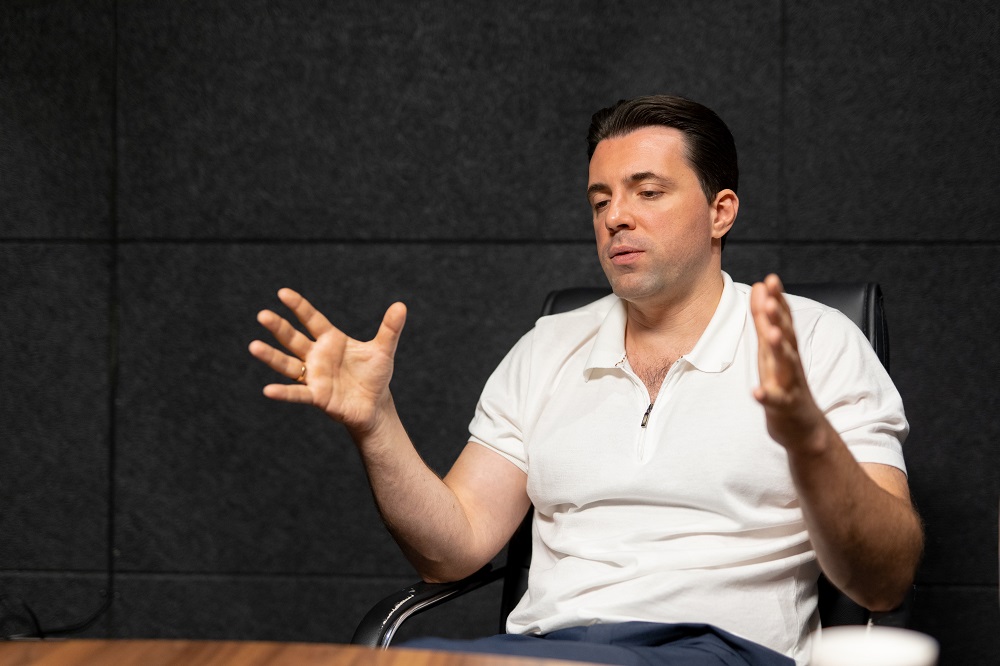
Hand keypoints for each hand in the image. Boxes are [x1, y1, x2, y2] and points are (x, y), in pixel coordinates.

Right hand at [248, 288, 406, 434]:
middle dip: (278, 327)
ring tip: (253, 346)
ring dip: (271, 356)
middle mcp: (317, 355)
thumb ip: (390, 329)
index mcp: (331, 340)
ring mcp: (314, 376)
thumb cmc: (375, 375)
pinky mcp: (317, 396)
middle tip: (262, 315)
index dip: (298, 307)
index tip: (282, 293)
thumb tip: (401, 305)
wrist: (375, 405)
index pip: (311, 319)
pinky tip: (268, 390)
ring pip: (288, 364)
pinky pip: (297, 393)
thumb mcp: (383, 350)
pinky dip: (283, 392)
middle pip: (294, 339)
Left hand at [750, 274, 824, 451]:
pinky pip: (775, 401)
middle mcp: (790, 363)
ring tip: (771, 334)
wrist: (804, 427)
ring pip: (786, 365)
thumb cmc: (784, 383)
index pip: (783, 320)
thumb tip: (760, 286)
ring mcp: (789, 385)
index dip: (778, 300)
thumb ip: (765, 319)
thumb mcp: (772, 349)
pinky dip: (767, 396)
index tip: (771, 279)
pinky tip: (757, 391)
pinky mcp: (784, 408)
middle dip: (779, 317)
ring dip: (779, 349)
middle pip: (786, 337)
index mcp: (785, 349)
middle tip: (772, 298)